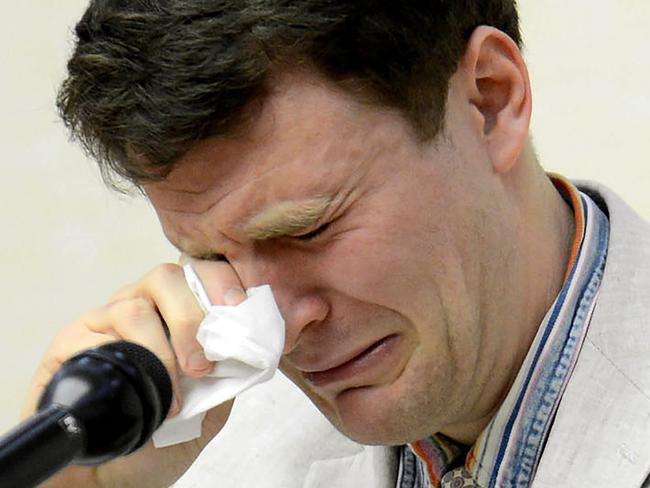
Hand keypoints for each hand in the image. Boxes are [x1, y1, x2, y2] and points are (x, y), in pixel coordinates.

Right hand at [22, 258, 246, 487]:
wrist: (109, 476)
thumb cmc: (161, 437)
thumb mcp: (209, 408)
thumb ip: (228, 375)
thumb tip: (247, 347)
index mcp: (175, 311)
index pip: (198, 272)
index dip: (220, 281)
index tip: (239, 308)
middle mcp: (139, 306)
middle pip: (166, 278)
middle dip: (191, 317)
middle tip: (202, 364)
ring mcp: (104, 321)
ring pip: (134, 306)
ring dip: (162, 349)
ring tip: (177, 391)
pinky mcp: (70, 342)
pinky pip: (97, 336)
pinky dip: (129, 363)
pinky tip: (145, 394)